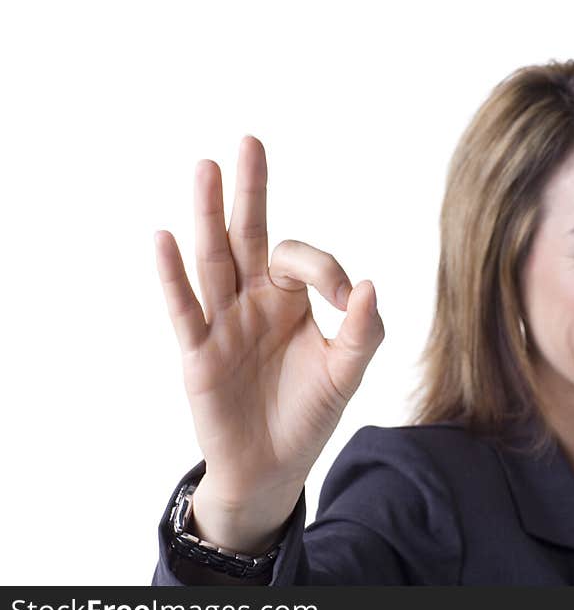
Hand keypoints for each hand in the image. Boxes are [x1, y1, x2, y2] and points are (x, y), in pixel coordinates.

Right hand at [154, 136, 383, 551]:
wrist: (272, 467)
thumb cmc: (308, 413)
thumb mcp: (346, 374)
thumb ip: (363, 333)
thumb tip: (372, 285)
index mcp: (290, 299)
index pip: (301, 260)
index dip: (327, 270)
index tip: (349, 300)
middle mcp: (253, 300)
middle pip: (248, 236)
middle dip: (250, 191)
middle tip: (250, 142)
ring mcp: (222, 322)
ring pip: (213, 260)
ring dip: (208, 215)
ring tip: (207, 167)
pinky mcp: (197, 352)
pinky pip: (184, 309)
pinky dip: (172, 276)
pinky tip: (165, 237)